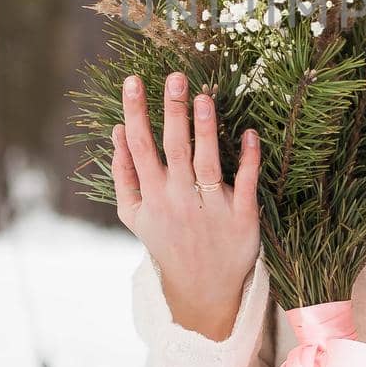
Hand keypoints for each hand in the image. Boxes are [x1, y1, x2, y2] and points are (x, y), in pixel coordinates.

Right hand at [111, 70, 261, 333]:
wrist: (202, 290)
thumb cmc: (167, 242)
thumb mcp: (134, 215)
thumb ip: (122, 174)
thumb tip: (116, 130)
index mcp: (152, 196)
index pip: (140, 146)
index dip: (136, 112)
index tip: (134, 80)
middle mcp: (179, 199)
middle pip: (174, 148)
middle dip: (172, 111)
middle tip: (176, 76)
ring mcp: (212, 208)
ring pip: (207, 163)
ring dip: (206, 129)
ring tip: (204, 97)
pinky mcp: (242, 217)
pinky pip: (246, 184)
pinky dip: (248, 159)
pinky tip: (249, 133)